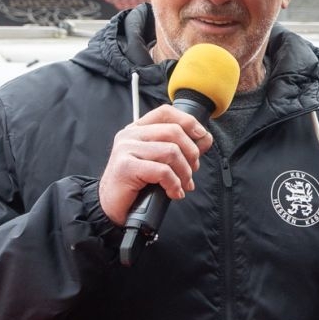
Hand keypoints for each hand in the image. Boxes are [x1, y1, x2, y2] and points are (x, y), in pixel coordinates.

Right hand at [98, 104, 212, 224]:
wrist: (113, 207)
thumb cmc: (138, 184)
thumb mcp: (161, 161)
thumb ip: (182, 148)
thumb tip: (205, 138)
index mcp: (138, 130)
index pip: (165, 113)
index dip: (188, 121)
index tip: (202, 136)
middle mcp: (130, 135)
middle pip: (174, 131)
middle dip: (191, 153)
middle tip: (192, 171)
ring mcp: (126, 149)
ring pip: (171, 152)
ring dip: (185, 173)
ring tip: (183, 185)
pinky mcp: (126, 167)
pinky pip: (163, 171)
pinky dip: (174, 184)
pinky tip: (174, 193)